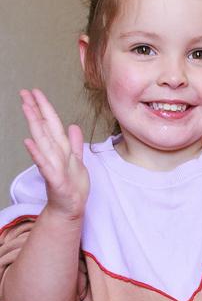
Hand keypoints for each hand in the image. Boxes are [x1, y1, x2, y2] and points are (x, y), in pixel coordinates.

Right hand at [21, 89, 88, 218]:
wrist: (71, 209)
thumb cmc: (73, 187)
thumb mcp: (78, 161)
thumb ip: (75, 144)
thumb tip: (73, 126)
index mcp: (61, 149)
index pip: (51, 123)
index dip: (45, 107)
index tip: (35, 91)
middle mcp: (55, 155)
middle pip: (44, 128)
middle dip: (35, 110)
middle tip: (24, 93)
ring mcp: (53, 166)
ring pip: (43, 142)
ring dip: (35, 125)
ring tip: (26, 108)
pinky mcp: (54, 180)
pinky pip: (45, 165)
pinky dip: (38, 154)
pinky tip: (28, 142)